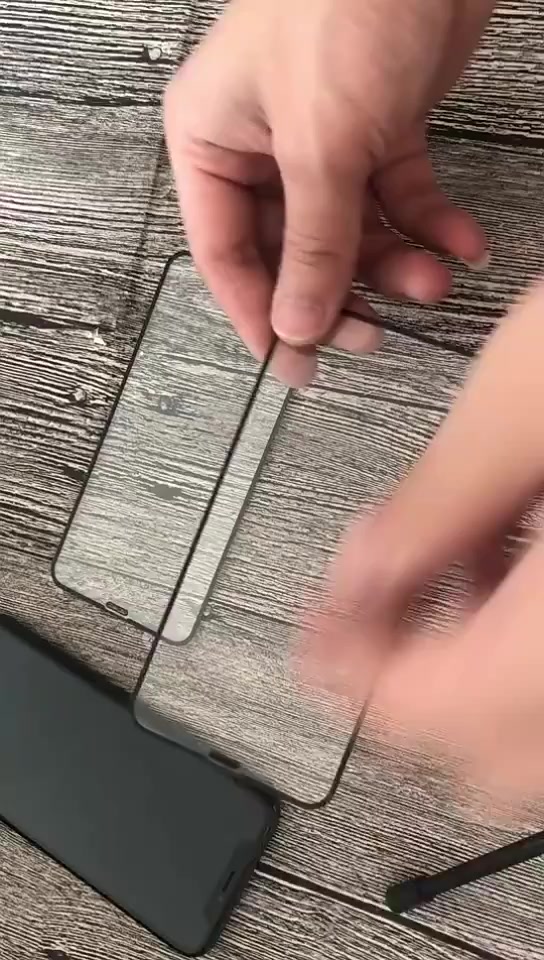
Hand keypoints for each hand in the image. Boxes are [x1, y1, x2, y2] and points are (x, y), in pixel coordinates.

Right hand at [165, 0, 492, 383]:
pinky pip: (399, 197)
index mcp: (212, 143)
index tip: (296, 367)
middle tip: (372, 336)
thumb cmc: (345, 6)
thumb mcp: (322, 143)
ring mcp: (322, 140)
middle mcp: (261, 147)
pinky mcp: (379, 129)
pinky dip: (431, 225)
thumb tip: (297, 325)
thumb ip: (313, 243)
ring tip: (435, 284)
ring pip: (351, 232)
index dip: (261, 316)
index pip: (227, 255)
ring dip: (395, 266)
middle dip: (338, 295)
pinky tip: (461, 245)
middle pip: (293, 252)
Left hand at [306, 281, 543, 808]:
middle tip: (364, 620)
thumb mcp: (536, 386)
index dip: (356, 681)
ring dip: (471, 675)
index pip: (443, 715)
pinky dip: (533, 646)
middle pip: (496, 760)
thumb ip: (436, 499)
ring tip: (433, 580)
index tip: (313, 644)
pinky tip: (513, 564)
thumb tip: (357, 570)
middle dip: (411, 693)